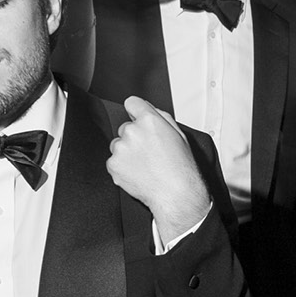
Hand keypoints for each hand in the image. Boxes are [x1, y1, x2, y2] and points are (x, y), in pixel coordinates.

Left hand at [107, 96, 210, 244]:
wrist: (175, 193)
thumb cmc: (181, 167)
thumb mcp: (179, 135)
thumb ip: (161, 117)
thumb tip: (149, 110)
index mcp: (149, 121)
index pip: (132, 103)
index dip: (136, 111)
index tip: (137, 118)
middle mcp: (132, 131)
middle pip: (126, 127)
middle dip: (135, 137)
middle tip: (150, 152)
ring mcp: (121, 148)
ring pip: (118, 145)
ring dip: (128, 152)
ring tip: (145, 165)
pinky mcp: (113, 164)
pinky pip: (114, 161)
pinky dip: (123, 167)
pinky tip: (139, 172)